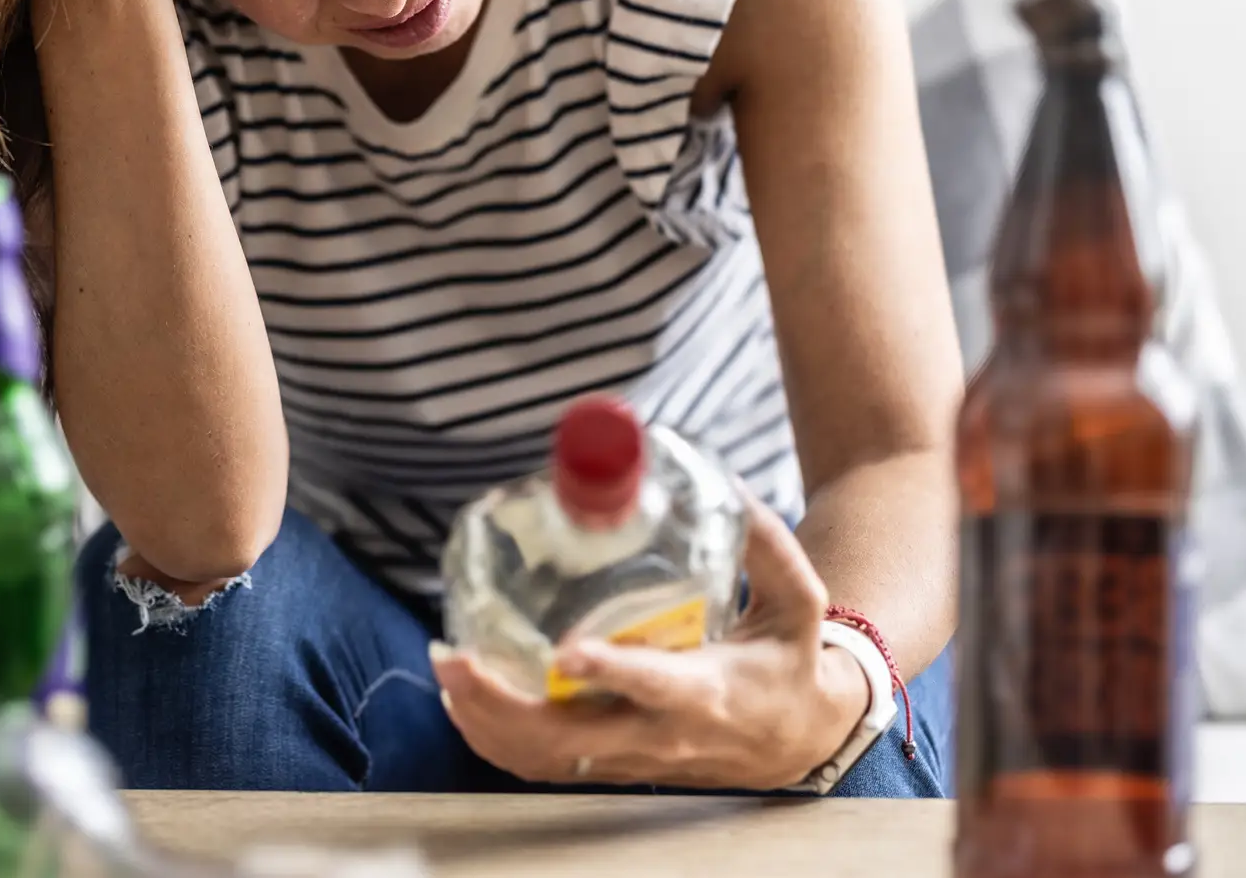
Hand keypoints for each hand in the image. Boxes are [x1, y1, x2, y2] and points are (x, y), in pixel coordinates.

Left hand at [431, 497, 873, 790]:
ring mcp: (632, 757)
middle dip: (508, 706)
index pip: (656, 687)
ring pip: (549, 758)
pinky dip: (497, 740)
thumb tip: (721, 479)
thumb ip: (766, 544)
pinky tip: (465, 700)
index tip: (566, 651)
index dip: (612, 671)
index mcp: (708, 691)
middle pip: (575, 737)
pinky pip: (546, 765)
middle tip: (458, 660)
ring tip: (449, 671)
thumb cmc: (787, 662)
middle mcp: (662, 734)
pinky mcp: (613, 764)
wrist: (794, 739)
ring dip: (489, 723)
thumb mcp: (796, 602)